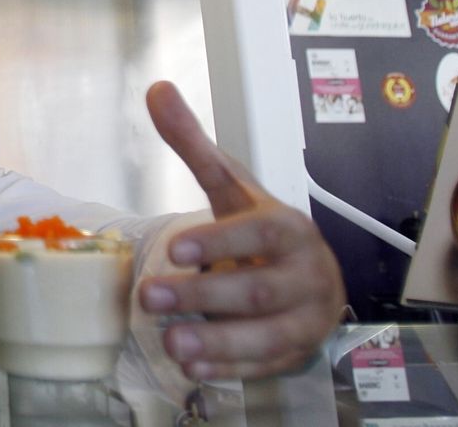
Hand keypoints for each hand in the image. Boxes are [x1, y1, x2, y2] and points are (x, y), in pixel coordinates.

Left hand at [138, 81, 344, 380]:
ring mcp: (305, 318)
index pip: (259, 234)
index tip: (174, 248)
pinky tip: (193, 368)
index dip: (219, 242)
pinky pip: (266, 365)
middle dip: (203, 295)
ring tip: (170, 342)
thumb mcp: (229, 186)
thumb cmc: (261, 229)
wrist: (309, 275)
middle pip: (258, 291)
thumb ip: (193, 143)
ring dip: (218, 341)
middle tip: (148, 296)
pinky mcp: (294, 351)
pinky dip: (231, 368)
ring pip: (266, 335)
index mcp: (289, 229)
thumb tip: (157, 88)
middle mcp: (306, 275)